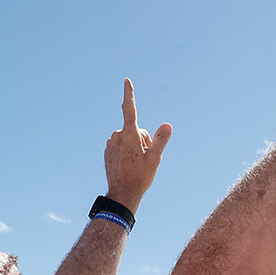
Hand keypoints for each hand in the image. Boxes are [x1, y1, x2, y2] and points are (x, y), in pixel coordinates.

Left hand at [104, 78, 171, 214]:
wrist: (122, 193)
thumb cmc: (140, 177)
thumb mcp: (155, 158)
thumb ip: (160, 139)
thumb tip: (167, 125)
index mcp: (129, 135)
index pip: (129, 109)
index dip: (129, 94)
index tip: (126, 81)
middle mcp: (117, 136)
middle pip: (136, 130)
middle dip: (143, 140)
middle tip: (145, 158)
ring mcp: (111, 143)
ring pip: (128, 138)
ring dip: (135, 146)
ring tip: (136, 163)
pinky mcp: (107, 150)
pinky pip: (121, 145)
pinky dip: (127, 151)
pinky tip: (128, 165)